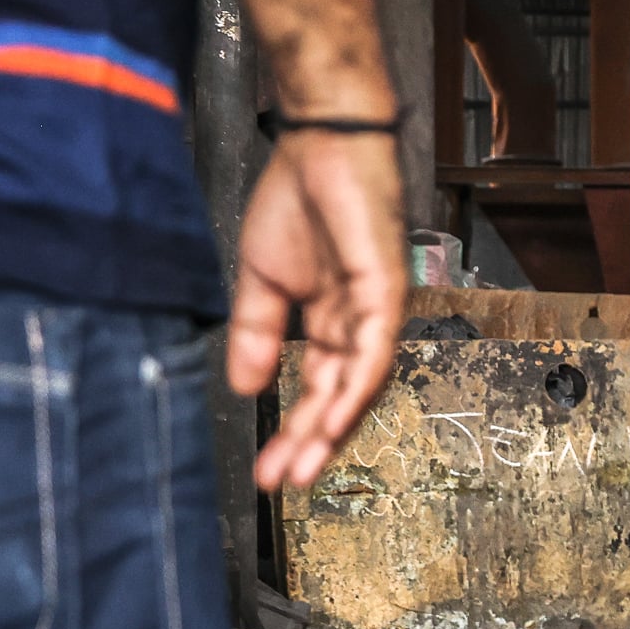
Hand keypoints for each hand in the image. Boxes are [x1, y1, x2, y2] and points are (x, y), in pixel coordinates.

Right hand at [227, 129, 404, 490]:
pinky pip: (375, 349)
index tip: (268, 469)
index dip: (294, 431)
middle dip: (311, 444)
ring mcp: (376, 310)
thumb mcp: (261, 280)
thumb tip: (242, 386)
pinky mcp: (386, 290)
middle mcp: (358, 324)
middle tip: (284, 483)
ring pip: (360, 385)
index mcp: (330, 323)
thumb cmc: (298, 200)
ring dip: (332, 429)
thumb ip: (255, 334)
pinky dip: (356, 387)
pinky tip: (334, 420)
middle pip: (340, 398)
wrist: (318, 146)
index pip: (316, 391)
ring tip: (303, 466)